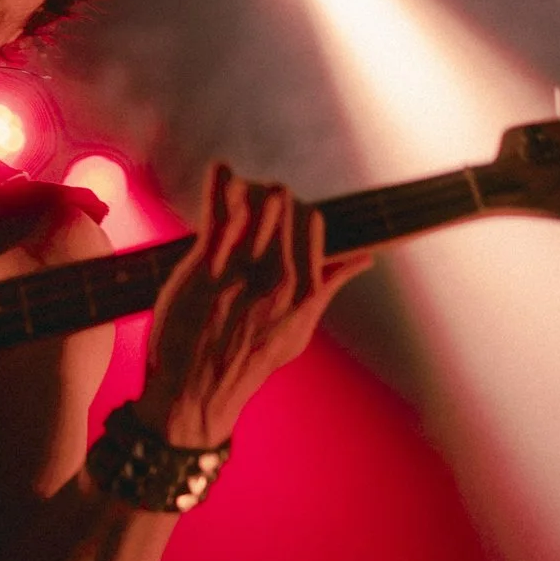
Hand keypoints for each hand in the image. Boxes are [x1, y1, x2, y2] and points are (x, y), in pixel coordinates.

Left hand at [140, 163, 371, 448]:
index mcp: (304, 291)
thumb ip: (327, 288)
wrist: (194, 392)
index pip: (312, 221)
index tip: (276, 212)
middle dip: (269, 195)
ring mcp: (241, 271)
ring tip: (235, 189)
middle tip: (251, 198)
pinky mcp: (204, 267)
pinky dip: (219, 185)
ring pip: (257, 204)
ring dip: (246, 188)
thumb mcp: (298, 330)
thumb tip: (365, 258)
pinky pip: (219, 214)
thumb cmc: (246, 361)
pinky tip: (220, 169)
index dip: (293, 209)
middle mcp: (279, 278)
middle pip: (285, 206)